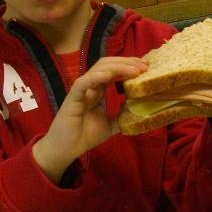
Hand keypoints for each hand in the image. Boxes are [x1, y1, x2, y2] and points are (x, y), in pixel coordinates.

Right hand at [32, 55, 148, 182]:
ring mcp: (81, 90)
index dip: (129, 66)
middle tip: (144, 66)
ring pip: (97, 69)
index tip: (146, 67)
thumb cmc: (84, 135)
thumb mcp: (111, 125)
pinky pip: (82, 83)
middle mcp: (90, 86)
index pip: (114, 70)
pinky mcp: (72, 98)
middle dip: (126, 62)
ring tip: (133, 70)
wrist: (65, 149)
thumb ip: (122, 116)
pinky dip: (95, 77)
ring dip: (117, 67)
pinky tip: (108, 75)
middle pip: (108, 65)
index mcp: (98, 89)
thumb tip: (139, 108)